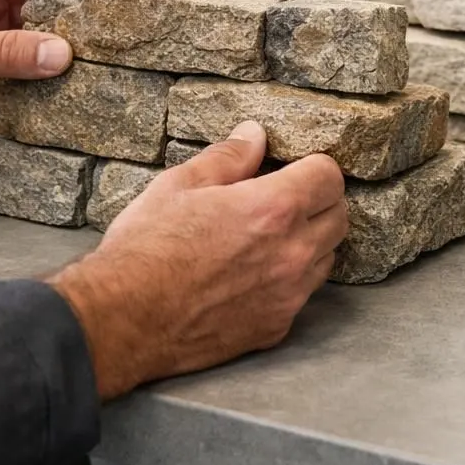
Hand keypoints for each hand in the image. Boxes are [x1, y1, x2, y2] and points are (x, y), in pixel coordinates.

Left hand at [0, 0, 92, 148]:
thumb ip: (7, 52)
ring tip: (102, 68)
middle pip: (39, 11)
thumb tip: (63, 53)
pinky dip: (41, 91)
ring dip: (58, 60)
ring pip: (33, 50)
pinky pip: (20, 84)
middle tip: (114, 32)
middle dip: (73, 21)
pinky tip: (67, 99)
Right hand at [49, 121, 346, 399]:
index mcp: (274, 209)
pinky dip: (288, 282)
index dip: (313, 167)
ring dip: (309, 243)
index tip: (293, 169)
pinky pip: (300, 296)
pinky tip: (252, 277)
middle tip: (284, 199)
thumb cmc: (146, 248)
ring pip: (326, 259)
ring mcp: (288, 295)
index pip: (329, 177)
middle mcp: (293, 253)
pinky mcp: (275, 328)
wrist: (124, 320)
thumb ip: (227, 157)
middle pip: (339, 218)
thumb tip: (254, 136)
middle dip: (319, 202)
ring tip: (268, 238)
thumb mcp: (179, 185)